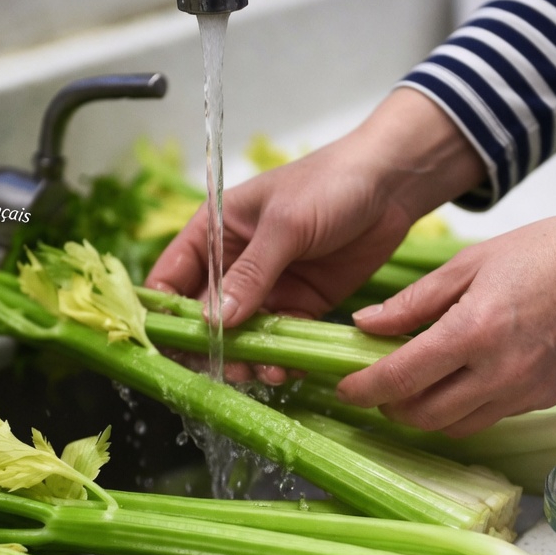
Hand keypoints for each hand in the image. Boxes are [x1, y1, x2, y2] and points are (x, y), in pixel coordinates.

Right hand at [144, 89, 484, 382]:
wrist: (391, 185)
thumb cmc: (330, 184)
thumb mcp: (285, 225)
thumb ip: (251, 274)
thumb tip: (215, 321)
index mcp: (214, 230)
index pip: (171, 275)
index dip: (164, 311)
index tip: (168, 345)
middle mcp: (233, 262)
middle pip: (204, 315)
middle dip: (210, 346)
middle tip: (225, 367)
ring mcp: (267, 286)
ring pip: (242, 334)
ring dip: (247, 356)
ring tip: (265, 370)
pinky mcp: (300, 303)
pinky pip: (281, 339)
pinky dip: (282, 356)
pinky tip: (290, 368)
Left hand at [337, 184, 555, 436]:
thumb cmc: (546, 251)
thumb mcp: (470, 263)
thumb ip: (414, 302)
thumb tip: (364, 326)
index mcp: (473, 332)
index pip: (400, 379)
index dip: (363, 388)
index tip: (343, 387)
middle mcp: (498, 373)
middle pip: (421, 415)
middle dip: (389, 406)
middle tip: (375, 384)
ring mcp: (524, 392)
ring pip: (453, 427)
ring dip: (424, 414)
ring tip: (412, 385)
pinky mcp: (543, 400)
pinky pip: (487, 418)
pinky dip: (461, 409)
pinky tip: (457, 381)